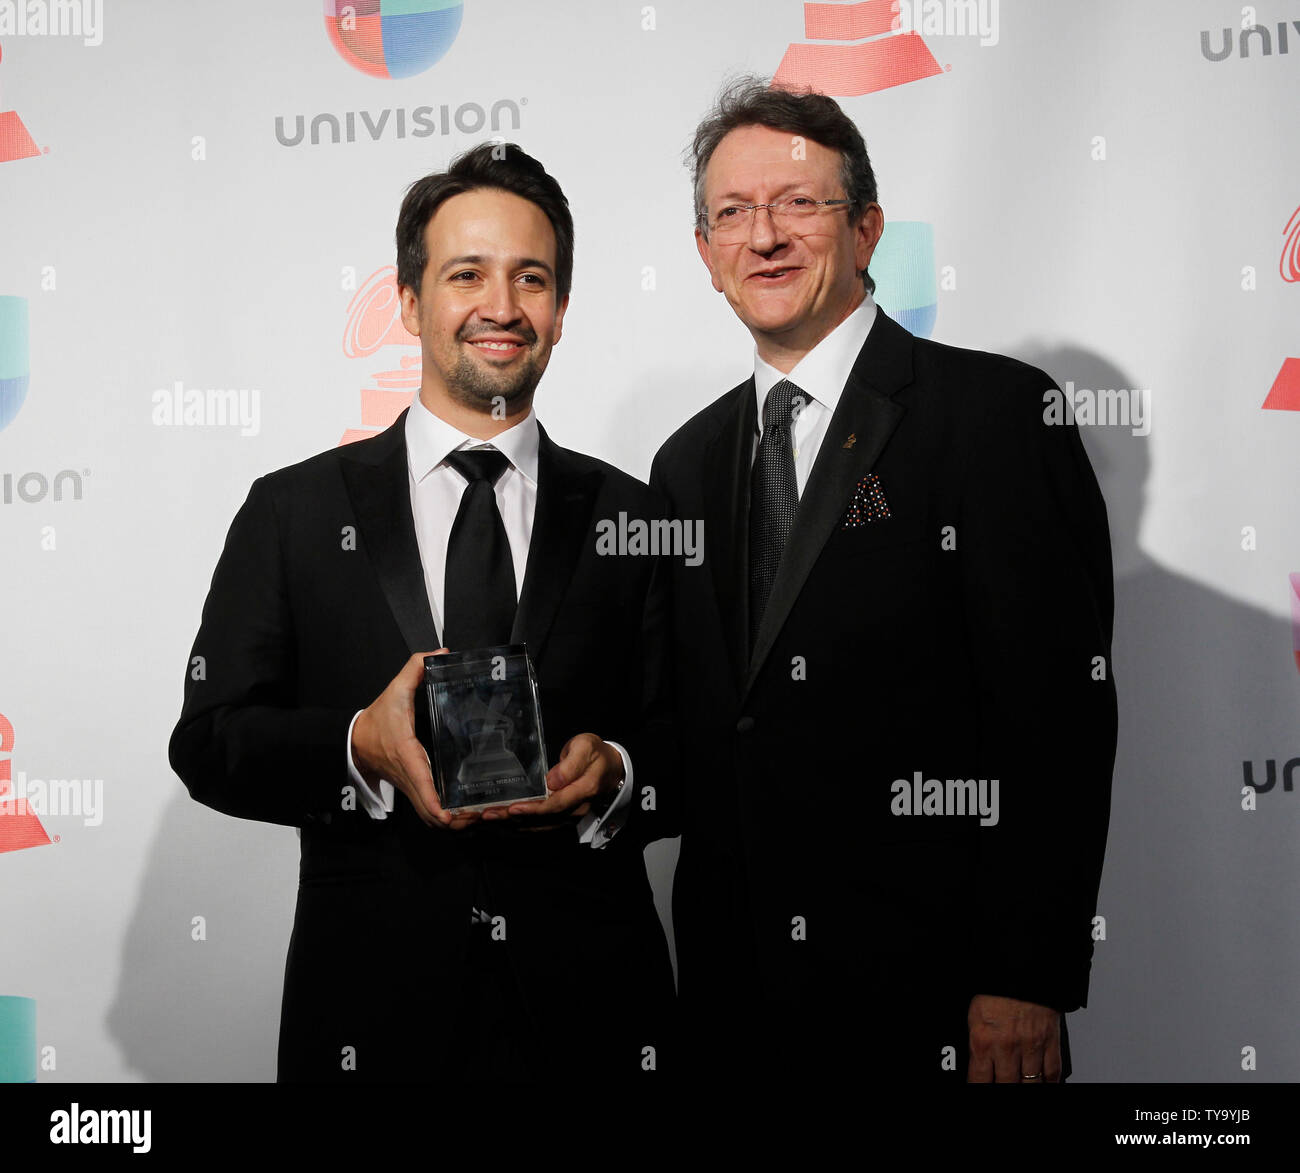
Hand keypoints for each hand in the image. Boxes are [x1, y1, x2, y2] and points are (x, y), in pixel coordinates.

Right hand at [351, 650, 479, 830]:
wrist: (356, 739)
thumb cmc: (378, 717)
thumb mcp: (395, 688)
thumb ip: (415, 668)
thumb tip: (440, 654)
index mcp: (406, 753)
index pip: (421, 784)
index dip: (435, 805)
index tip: (451, 815)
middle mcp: (408, 775)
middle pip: (429, 811)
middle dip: (453, 820)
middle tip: (479, 817)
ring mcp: (409, 786)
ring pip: (428, 816)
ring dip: (450, 822)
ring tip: (476, 817)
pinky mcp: (412, 789)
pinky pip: (427, 810)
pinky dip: (443, 816)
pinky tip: (462, 811)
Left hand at [478, 732, 623, 824]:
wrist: (611, 767)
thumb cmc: (596, 753)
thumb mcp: (587, 747)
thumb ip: (571, 764)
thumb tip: (552, 782)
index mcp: (583, 790)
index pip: (555, 804)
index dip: (533, 808)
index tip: (512, 808)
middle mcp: (575, 808)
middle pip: (542, 819)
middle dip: (513, 818)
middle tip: (487, 815)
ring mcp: (569, 815)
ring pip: (539, 824)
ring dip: (512, 823)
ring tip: (488, 818)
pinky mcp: (562, 816)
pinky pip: (540, 824)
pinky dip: (520, 823)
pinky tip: (503, 820)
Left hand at [966, 994, 1061, 1082]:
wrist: (1022, 966)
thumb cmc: (996, 986)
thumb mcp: (974, 1013)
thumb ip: (977, 1041)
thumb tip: (975, 1061)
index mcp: (983, 1039)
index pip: (979, 1079)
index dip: (979, 1087)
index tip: (980, 1087)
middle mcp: (1007, 1046)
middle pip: (1006, 1085)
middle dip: (1004, 1087)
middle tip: (1004, 1083)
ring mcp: (1031, 1046)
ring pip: (1031, 1083)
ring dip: (1026, 1085)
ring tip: (1022, 1084)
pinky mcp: (1051, 1041)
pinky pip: (1052, 1071)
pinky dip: (1049, 1081)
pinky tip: (1044, 1083)